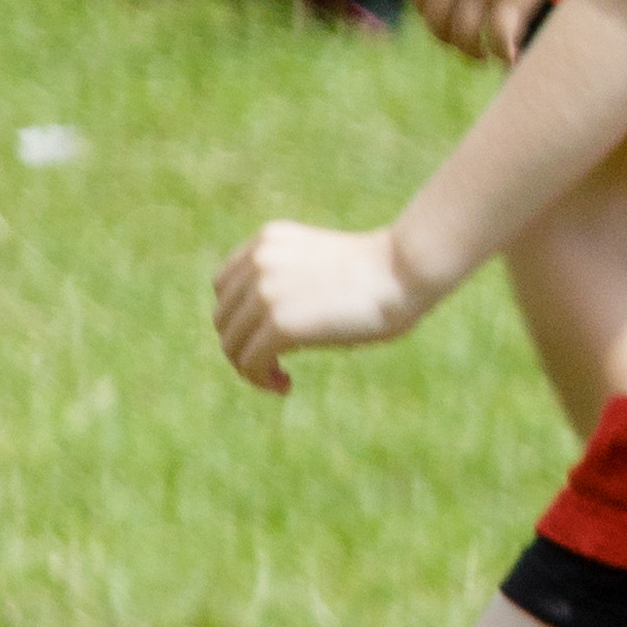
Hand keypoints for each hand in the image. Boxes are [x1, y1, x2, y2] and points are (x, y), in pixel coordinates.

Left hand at [213, 218, 420, 393]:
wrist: (404, 271)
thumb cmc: (378, 274)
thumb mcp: (318, 266)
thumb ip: (287, 282)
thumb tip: (265, 328)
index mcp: (267, 240)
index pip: (224, 286)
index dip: (239, 318)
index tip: (266, 338)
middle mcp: (258, 261)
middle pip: (223, 318)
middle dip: (243, 345)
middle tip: (274, 364)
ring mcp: (265, 292)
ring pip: (231, 344)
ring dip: (251, 367)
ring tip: (279, 378)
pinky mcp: (279, 324)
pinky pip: (249, 363)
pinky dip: (261, 380)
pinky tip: (286, 385)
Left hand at [419, 0, 565, 64]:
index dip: (429, 16)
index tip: (447, 24)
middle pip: (436, 21)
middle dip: (448, 40)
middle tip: (468, 48)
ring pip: (462, 34)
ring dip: (472, 52)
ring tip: (487, 57)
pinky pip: (497, 34)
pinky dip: (502, 51)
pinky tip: (512, 56)